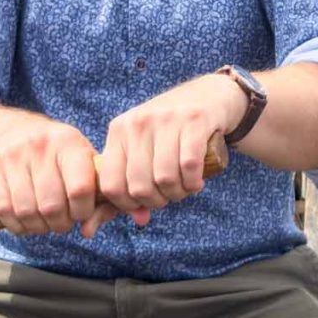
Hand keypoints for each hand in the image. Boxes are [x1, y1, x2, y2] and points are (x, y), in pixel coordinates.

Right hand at [0, 116, 102, 235]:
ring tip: (46, 220)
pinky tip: (27, 219)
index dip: (83, 211)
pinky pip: (5, 212)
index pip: (80, 189)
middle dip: (61, 223)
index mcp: (69, 142)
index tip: (82, 212)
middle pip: (52, 206)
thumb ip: (99, 197)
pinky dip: (18, 225)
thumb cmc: (60, 155)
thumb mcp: (84, 163)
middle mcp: (40, 146)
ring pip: (27, 212)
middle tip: (63, 220)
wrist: (14, 131)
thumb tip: (88, 231)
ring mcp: (12, 157)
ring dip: (39, 226)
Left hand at [98, 73, 246, 225]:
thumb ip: (129, 186)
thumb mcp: (143, 149)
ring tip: (184, 188)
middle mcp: (138, 122)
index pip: (110, 185)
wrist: (207, 95)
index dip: (127, 205)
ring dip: (177, 193)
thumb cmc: (169, 131)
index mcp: (118, 130)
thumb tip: (128, 222)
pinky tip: (196, 181)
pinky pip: (189, 166)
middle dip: (157, 201)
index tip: (144, 203)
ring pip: (164, 178)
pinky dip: (193, 182)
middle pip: (139, 187)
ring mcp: (166, 119)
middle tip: (169, 195)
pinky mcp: (194, 119)